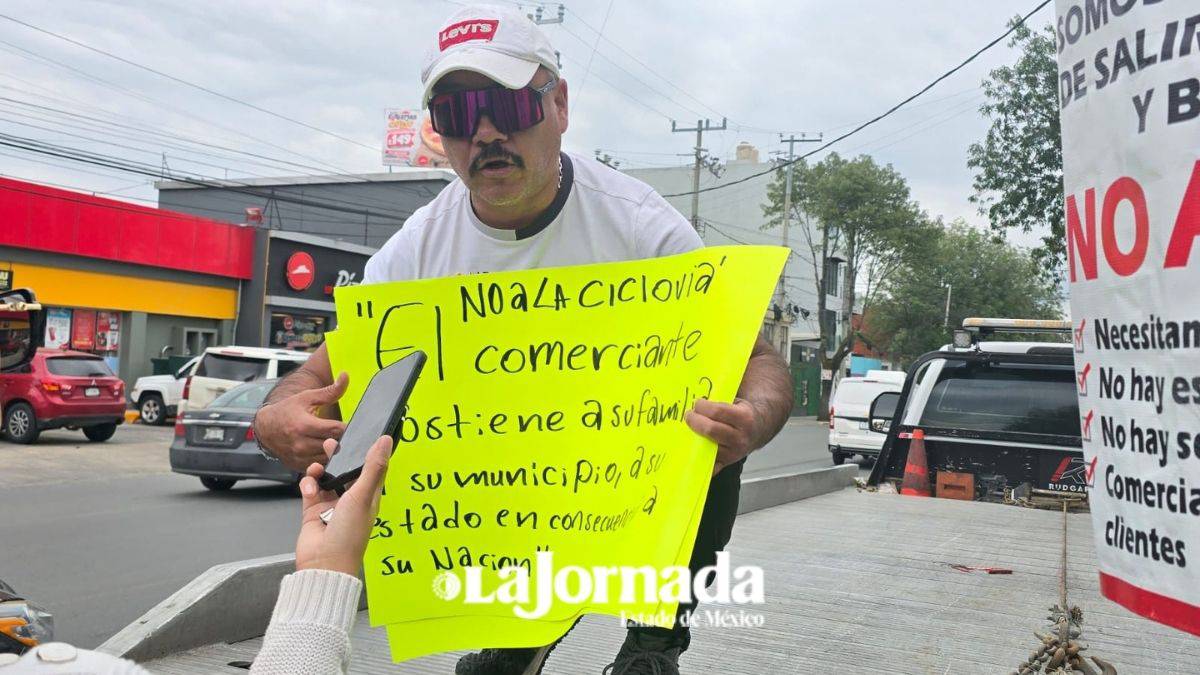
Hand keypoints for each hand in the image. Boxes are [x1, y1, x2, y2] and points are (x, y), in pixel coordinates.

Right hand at [253, 373, 348, 470]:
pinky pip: (319, 467)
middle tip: (342, 434)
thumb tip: (345, 376)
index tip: (351, 425)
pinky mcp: (298, 466)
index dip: (346, 428)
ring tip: (333, 441)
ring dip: (334, 451)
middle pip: (334, 446)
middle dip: (341, 440)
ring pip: (328, 458)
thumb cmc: (287, 410)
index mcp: (304, 425)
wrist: (265, 427)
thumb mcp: (307, 398)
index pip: (335, 430)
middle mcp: (301, 444)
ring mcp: (299, 457)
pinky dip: (324, 460)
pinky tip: (324, 450)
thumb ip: (330, 391)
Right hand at [295, 435, 392, 576]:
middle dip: (338, 457)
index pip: (372, 468)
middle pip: (345, 471)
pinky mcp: (313, 511)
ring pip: (325, 478)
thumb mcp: (363, 496)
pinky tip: (309, 489)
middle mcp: (351, 499)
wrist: (323, 563)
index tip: (363, 435)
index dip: (368, 452)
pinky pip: (310, 490)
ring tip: (316, 470)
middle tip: (331, 444)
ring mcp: (331, 505)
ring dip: (319, 471)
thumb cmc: (349, 535)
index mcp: (369, 496)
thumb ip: (373, 467)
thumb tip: (386, 441)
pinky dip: (308, 485)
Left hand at [685, 398, 764, 475]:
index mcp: (745, 418)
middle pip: (710, 430)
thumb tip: (697, 391)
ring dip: (693, 437)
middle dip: (695, 420)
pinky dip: (699, 461)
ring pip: (707, 447)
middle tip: (688, 415)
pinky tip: (690, 452)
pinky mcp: (726, 464)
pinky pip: (709, 466)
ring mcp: (734, 453)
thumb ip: (720, 398)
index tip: (696, 403)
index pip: (717, 411)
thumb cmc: (742, 412)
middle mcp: (741, 438)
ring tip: (689, 428)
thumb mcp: (737, 400)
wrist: (758, 429)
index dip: (703, 406)